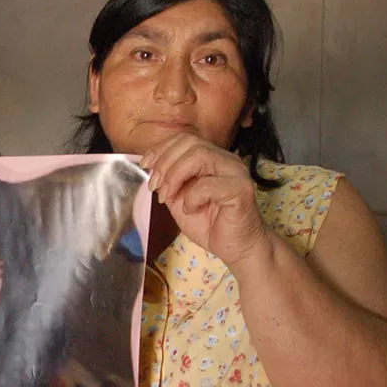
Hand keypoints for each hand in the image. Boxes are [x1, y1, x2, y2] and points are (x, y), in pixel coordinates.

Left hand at [141, 133, 272, 266]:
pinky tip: (190, 210)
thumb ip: (168, 180)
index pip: (185, 138)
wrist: (235, 248)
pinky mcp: (241, 189)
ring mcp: (236, 172)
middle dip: (165, 163)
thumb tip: (150, 166)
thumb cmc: (210, 224)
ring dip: (174, 176)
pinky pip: (208, 184)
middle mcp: (226, 160)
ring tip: (167, 198)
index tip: (145, 165)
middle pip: (190, 142)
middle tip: (155, 187)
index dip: (161, 149)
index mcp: (212, 157)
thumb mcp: (179, 199)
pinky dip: (191, 198)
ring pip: (199, 156)